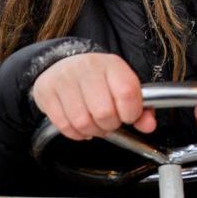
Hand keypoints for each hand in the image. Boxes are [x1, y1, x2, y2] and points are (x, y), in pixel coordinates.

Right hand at [32, 53, 154, 140]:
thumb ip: (141, 108)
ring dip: (92, 131)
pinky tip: (79, 125)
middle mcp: (87, 68)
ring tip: (94, 124)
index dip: (131, 113)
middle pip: (104, 112)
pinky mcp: (47, 92)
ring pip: (82, 122)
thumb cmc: (98, 79)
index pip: (127, 93)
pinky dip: (75, 133)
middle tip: (108, 122)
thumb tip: (149, 126)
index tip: (128, 116)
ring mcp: (64, 79)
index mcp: (111, 64)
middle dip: (110, 125)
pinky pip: (64, 125)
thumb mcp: (122, 86)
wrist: (63, 64)